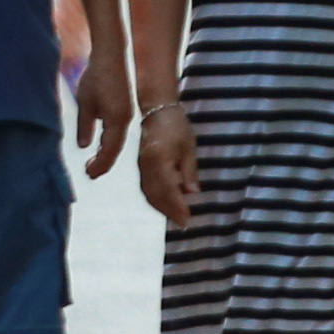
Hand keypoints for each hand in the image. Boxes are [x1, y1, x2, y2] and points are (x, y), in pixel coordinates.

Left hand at [69, 42, 134, 180]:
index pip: (109, 150)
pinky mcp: (124, 108)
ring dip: (106, 153)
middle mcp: (125, 119)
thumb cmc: (96, 77)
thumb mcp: (85, 102)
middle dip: (103, 162)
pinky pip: (118, 131)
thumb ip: (85, 126)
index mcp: (117, 120)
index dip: (100, 164)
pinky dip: (109, 142)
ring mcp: (127, 114)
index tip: (89, 174)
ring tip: (94, 163)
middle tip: (90, 173)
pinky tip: (100, 144)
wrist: (111, 56)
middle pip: (116, 148)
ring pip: (118, 140)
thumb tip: (85, 146)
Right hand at [135, 93, 195, 224]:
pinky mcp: (141, 165)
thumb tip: (192, 193)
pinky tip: (164, 203)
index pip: (169, 190)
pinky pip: (146, 187)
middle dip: (169, 211)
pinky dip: (155, 198)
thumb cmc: (176, 126)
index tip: (186, 220)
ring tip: (175, 216)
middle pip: (156, 195)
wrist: (157, 110)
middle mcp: (148, 166)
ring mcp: (142, 166)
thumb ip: (189, 171)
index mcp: (160, 161)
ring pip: (149, 193)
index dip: (177, 207)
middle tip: (182, 223)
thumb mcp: (188, 148)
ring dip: (161, 207)